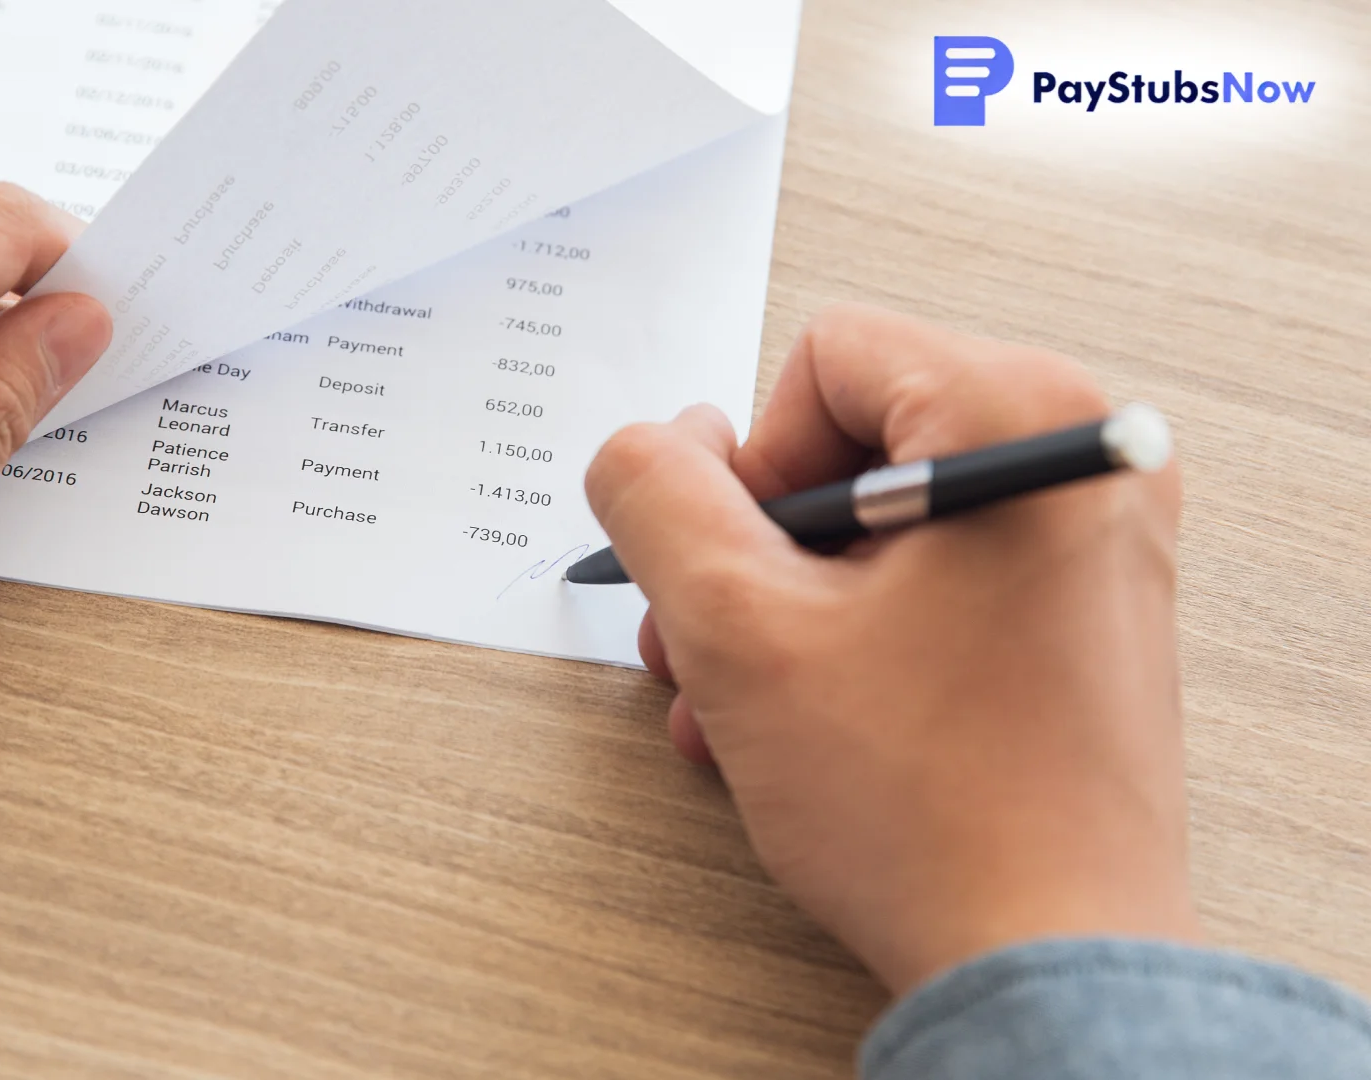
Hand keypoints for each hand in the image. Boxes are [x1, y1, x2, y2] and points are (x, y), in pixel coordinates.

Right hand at [585, 304, 1195, 994]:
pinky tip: (804, 720)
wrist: (1046, 959)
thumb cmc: (931, 807)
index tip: (746, 576)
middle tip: (717, 643)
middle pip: (852, 442)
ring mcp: (1095, 544)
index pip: (825, 361)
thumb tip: (648, 448)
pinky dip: (855, 636)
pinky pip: (938, 580)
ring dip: (787, 608)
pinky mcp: (1085, 616)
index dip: (749, 469)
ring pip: (883, 522)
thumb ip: (656, 498)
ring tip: (744, 703)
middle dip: (756, 553)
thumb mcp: (737, 628)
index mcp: (1025, 418)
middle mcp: (1084, 460)